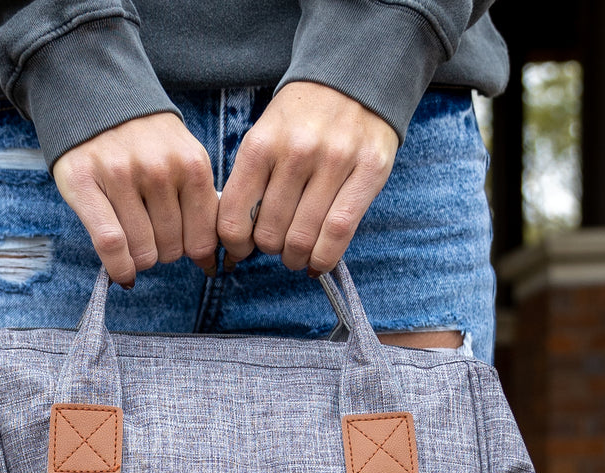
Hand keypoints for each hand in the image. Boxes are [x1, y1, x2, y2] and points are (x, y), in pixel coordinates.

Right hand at [53, 112, 219, 285]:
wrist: (94, 96)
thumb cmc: (144, 140)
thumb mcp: (183, 158)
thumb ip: (198, 202)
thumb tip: (209, 262)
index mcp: (191, 164)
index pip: (203, 237)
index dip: (196, 256)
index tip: (188, 255)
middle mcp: (159, 169)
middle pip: (172, 249)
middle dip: (164, 252)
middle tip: (153, 237)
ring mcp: (121, 175)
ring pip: (143, 251)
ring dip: (140, 259)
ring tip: (134, 241)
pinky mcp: (85, 183)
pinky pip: (111, 244)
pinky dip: (118, 268)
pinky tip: (121, 274)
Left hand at [217, 83, 399, 273]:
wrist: (353, 76)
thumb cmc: (302, 119)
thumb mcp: (264, 137)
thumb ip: (250, 183)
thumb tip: (237, 241)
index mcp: (261, 144)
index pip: (236, 217)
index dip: (235, 245)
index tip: (242, 250)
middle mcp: (297, 152)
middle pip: (271, 233)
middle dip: (271, 250)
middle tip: (278, 247)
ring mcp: (336, 161)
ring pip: (304, 238)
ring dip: (296, 258)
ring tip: (297, 255)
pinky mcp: (369, 170)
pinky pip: (340, 232)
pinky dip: (324, 258)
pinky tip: (318, 263)